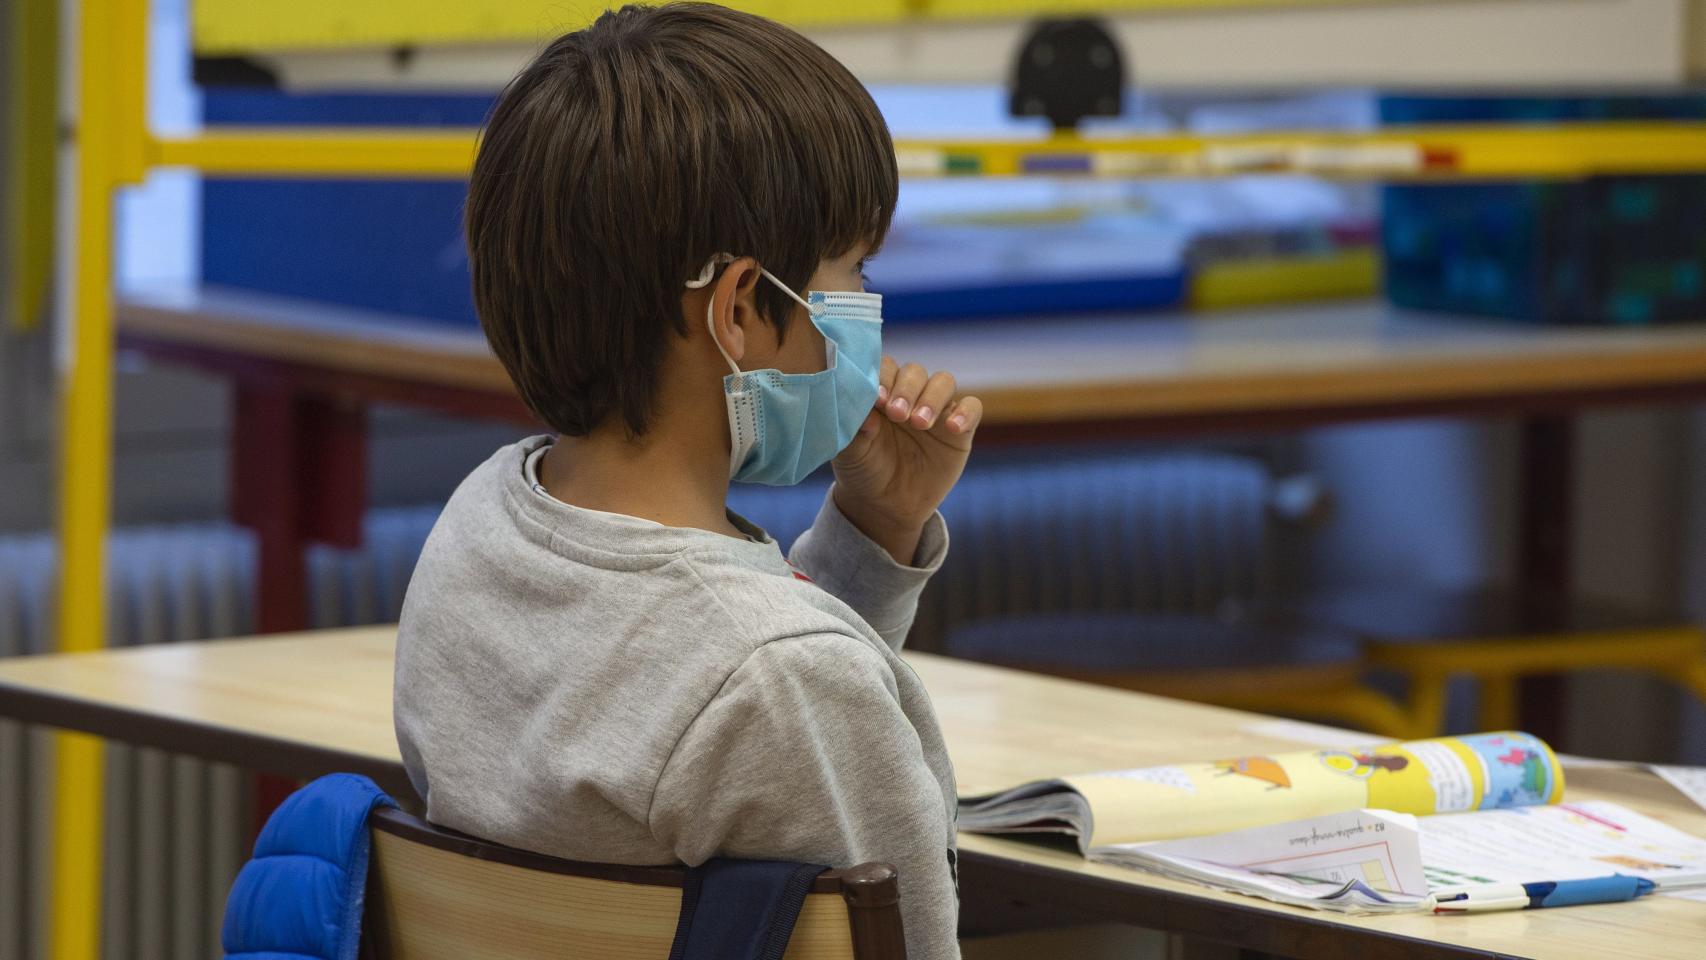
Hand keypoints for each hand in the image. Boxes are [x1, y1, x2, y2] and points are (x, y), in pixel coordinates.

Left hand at [831, 357, 982, 564]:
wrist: (886, 505)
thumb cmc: (864, 470)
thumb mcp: (851, 454)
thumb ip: (855, 431)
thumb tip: (866, 415)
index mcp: (881, 392)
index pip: (885, 368)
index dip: (883, 378)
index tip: (877, 399)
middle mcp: (909, 394)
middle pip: (915, 372)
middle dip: (907, 389)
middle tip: (897, 414)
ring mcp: (936, 410)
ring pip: (943, 382)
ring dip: (932, 398)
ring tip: (920, 423)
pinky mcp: (960, 429)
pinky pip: (973, 407)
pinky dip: (965, 412)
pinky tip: (953, 428)